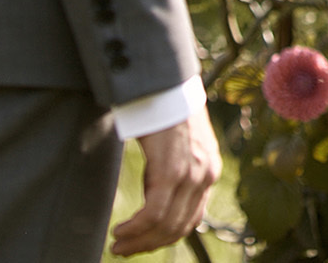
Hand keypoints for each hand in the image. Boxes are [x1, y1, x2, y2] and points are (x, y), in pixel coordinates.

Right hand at [109, 108, 220, 256]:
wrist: (165, 80)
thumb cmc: (164, 109)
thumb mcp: (176, 146)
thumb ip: (173, 170)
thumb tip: (153, 194)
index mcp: (209, 170)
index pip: (191, 219)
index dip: (165, 237)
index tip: (142, 243)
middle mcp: (207, 174)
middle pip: (178, 227)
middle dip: (148, 244)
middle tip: (123, 251)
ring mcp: (192, 173)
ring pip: (166, 225)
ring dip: (139, 241)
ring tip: (118, 245)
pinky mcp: (173, 170)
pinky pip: (154, 213)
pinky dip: (136, 228)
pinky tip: (121, 231)